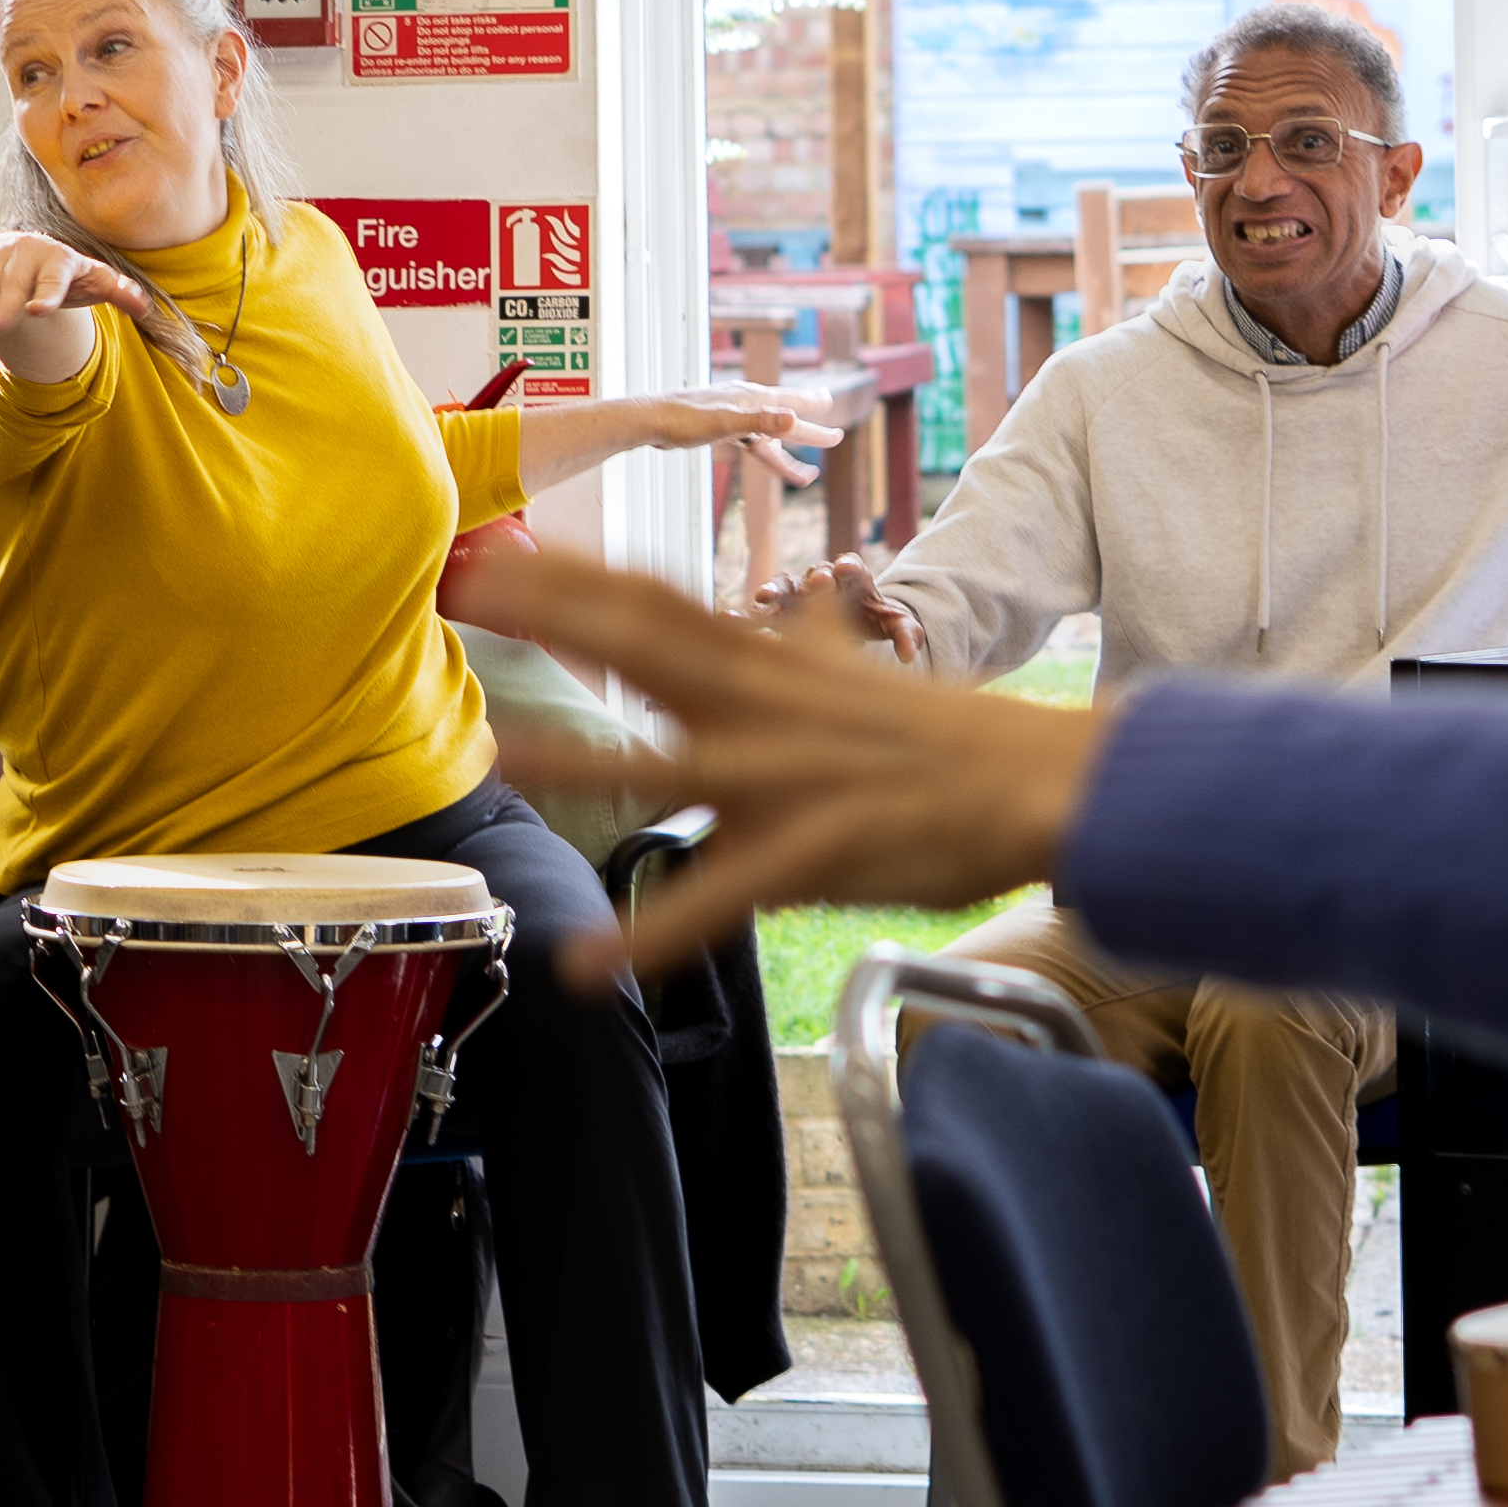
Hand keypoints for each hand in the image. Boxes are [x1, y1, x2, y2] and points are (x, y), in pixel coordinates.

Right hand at [0, 229, 154, 381]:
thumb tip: (146, 307)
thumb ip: (120, 292)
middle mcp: (24, 254)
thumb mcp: (96, 281)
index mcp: (57, 258)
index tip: (39, 311)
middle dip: (5, 304)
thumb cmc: (69, 273)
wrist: (36, 252)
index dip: (47, 294)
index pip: (54, 277)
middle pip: (14, 284)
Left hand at [456, 542, 1102, 979]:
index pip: (657, 600)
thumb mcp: (871, 675)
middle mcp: (765, 707)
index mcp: (768, 666)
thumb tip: (815, 593)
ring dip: (581, 762)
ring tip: (497, 761)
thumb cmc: (952, 739)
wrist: (1043, 781)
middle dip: (553, 612)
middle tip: (464, 585)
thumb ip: (820, 640)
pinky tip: (594, 962)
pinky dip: (655, 931)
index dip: (574, 570)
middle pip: (646, 641)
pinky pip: (724, 895)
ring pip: (670, 761)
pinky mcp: (818, 849)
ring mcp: (789, 776)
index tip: (496, 544)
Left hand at [516, 385, 849, 492]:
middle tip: (835, 437)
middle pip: (783, 420)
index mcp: (749, 400)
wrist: (647, 421)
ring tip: (806, 477)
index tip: (833, 404)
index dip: (812, 407)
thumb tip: (791, 418)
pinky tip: (764, 460)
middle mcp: (743, 404)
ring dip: (787, 455)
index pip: (789, 403)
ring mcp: (730, 417)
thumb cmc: (681, 422)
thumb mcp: (725, 423)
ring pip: (767, 439)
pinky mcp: (717, 430)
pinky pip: (749, 444)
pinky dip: (763, 454)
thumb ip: (761, 421)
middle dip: (808, 432)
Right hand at [745, 553, 924, 662]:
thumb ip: (906, 633)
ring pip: (784, 587)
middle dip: (815, 578)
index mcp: (854, 577)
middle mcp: (823, 580)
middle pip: (817, 573)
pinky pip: (761, 613)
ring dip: (774, 591)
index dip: (848, 566)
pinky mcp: (781, 613)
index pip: (851, 566)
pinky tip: (727, 620)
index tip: (845, 569)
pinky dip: (745, 616)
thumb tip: (909, 654)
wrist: (853, 624)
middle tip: (817, 581)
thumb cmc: (874, 618)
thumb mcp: (895, 624)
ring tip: (761, 599)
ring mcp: (799, 595)